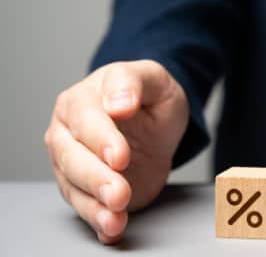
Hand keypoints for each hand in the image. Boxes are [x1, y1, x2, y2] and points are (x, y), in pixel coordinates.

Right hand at [44, 60, 188, 243]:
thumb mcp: (153, 78)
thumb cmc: (150, 97)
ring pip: (74, 187)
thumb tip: (119, 102)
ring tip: (116, 216)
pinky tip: (111, 227)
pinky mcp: (86, 189)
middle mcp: (68, 133)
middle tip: (119, 193)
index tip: (120, 156)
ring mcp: (72, 163)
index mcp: (81, 100)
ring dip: (94, 205)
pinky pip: (86, 206)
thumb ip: (134, 83)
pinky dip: (97, 220)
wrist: (156, 121)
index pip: (86, 121)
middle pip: (73, 158)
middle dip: (96, 178)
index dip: (102, 140)